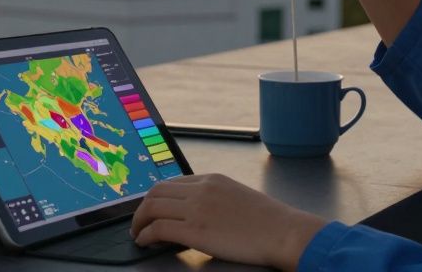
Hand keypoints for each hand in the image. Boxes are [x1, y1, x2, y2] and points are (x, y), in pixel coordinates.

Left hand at [130, 173, 327, 270]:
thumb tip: (198, 212)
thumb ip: (215, 199)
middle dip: (142, 208)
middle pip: (157, 192)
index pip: (173, 182)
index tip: (151, 209)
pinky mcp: (196, 230)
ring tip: (138, 234)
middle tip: (138, 222)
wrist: (283, 232)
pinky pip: (158, 229)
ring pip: (152, 207)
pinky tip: (145, 242)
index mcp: (212, 179)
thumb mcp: (238, 197)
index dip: (156, 197)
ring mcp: (197, 208)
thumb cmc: (269, 222)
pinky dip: (145, 235)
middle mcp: (202, 189)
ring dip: (139, 222)